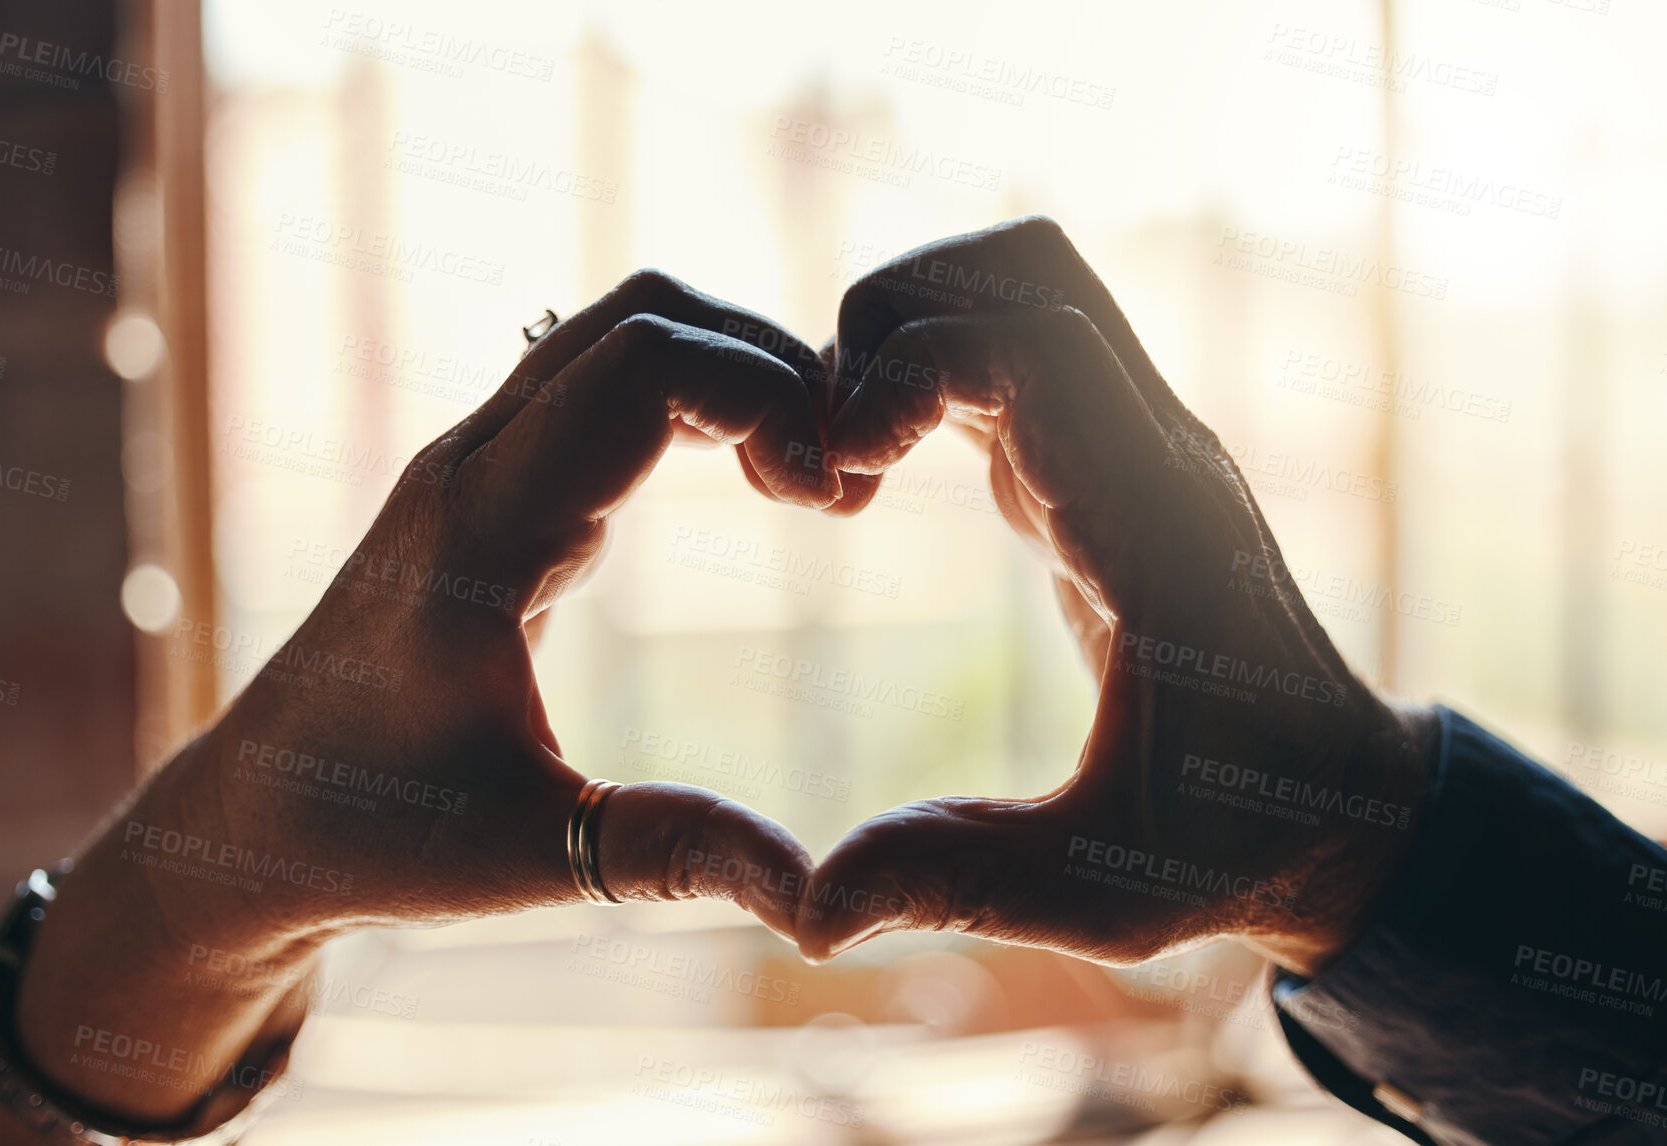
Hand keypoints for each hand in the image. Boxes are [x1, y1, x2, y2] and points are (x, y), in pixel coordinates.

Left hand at [11, 270, 839, 1121]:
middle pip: (643, 313)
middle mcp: (471, 465)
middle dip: (769, 365)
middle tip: (841, 481)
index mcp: (482, 529)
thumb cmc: (374, 835)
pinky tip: (751, 482)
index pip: (646, 364)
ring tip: (808, 479)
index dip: (769, 396)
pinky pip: (603, 384)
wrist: (253, 814)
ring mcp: (473, 465)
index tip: (834, 500)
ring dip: (732, 372)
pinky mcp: (487, 486)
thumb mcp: (526, 857)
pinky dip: (696, 398)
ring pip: (620, 332)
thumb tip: (813, 899)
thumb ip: (668, 856)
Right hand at [796, 217, 1437, 974]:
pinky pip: (1010, 352)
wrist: (1332, 802)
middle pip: (1027, 270)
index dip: (914, 369)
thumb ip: (959, 885)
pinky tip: (880, 473)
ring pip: (1020, 286)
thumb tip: (807, 911)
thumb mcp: (1101, 889)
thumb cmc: (1229, 841)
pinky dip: (927, 373)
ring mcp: (1134, 445)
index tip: (841, 467)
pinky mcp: (1105, 459)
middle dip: (894, 320)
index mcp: (1155, 532)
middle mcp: (1152, 457)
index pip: (1040, 349)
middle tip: (829, 444)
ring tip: (850, 451)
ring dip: (912, 329)